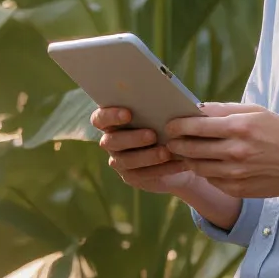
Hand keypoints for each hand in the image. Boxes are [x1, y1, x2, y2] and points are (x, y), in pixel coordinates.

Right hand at [93, 105, 220, 200]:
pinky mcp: (131, 177)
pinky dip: (161, 169)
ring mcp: (119, 161)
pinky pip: (142, 175)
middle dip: (132, 138)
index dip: (110, 116)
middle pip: (111, 141)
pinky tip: (178, 163)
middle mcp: (110, 141)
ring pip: (126, 160)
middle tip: (152, 135)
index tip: (128, 113)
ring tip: (166, 152)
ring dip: (147, 156)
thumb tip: (162, 101)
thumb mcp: (162, 114)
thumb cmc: (166, 125)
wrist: (178, 152)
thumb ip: (156, 107)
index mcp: (112, 121)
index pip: (100, 118)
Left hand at [162, 103, 278, 200]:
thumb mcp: (255, 112)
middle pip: (191, 149)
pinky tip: (207, 165)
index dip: (177, 126)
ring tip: (186, 153)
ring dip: (188, 160)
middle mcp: (236, 152)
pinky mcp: (239, 189)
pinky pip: (212, 181)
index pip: (196, 127)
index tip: (169, 125)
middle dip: (176, 144)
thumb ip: (224, 110)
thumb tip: (196, 109)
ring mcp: (237, 174)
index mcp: (239, 128)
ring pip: (198, 167)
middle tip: (171, 141)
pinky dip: (206, 172)